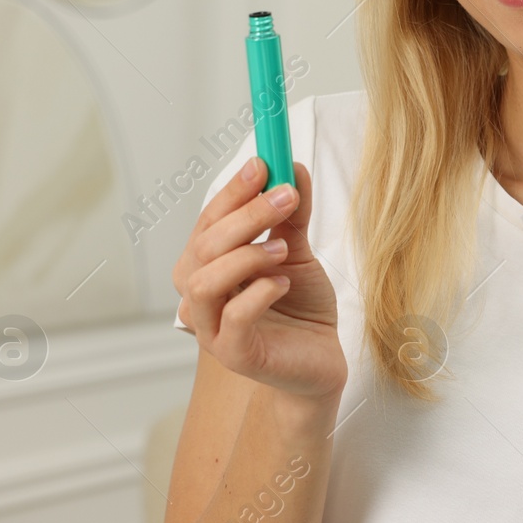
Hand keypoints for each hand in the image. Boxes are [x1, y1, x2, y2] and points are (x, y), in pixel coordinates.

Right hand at [173, 157, 345, 398]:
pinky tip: (282, 283)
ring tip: (283, 248)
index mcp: (208, 267)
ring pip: (204, 283)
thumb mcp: (297, 251)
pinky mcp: (235, 355)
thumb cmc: (300, 306)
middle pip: (204, 247)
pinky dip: (258, 293)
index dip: (232, 191)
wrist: (321, 359)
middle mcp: (201, 297)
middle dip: (246, 215)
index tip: (263, 163)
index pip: (208, 222)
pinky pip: (233, 319)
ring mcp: (213, 329)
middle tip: (286, 196)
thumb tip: (292, 166)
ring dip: (245, 255)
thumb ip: (291, 214)